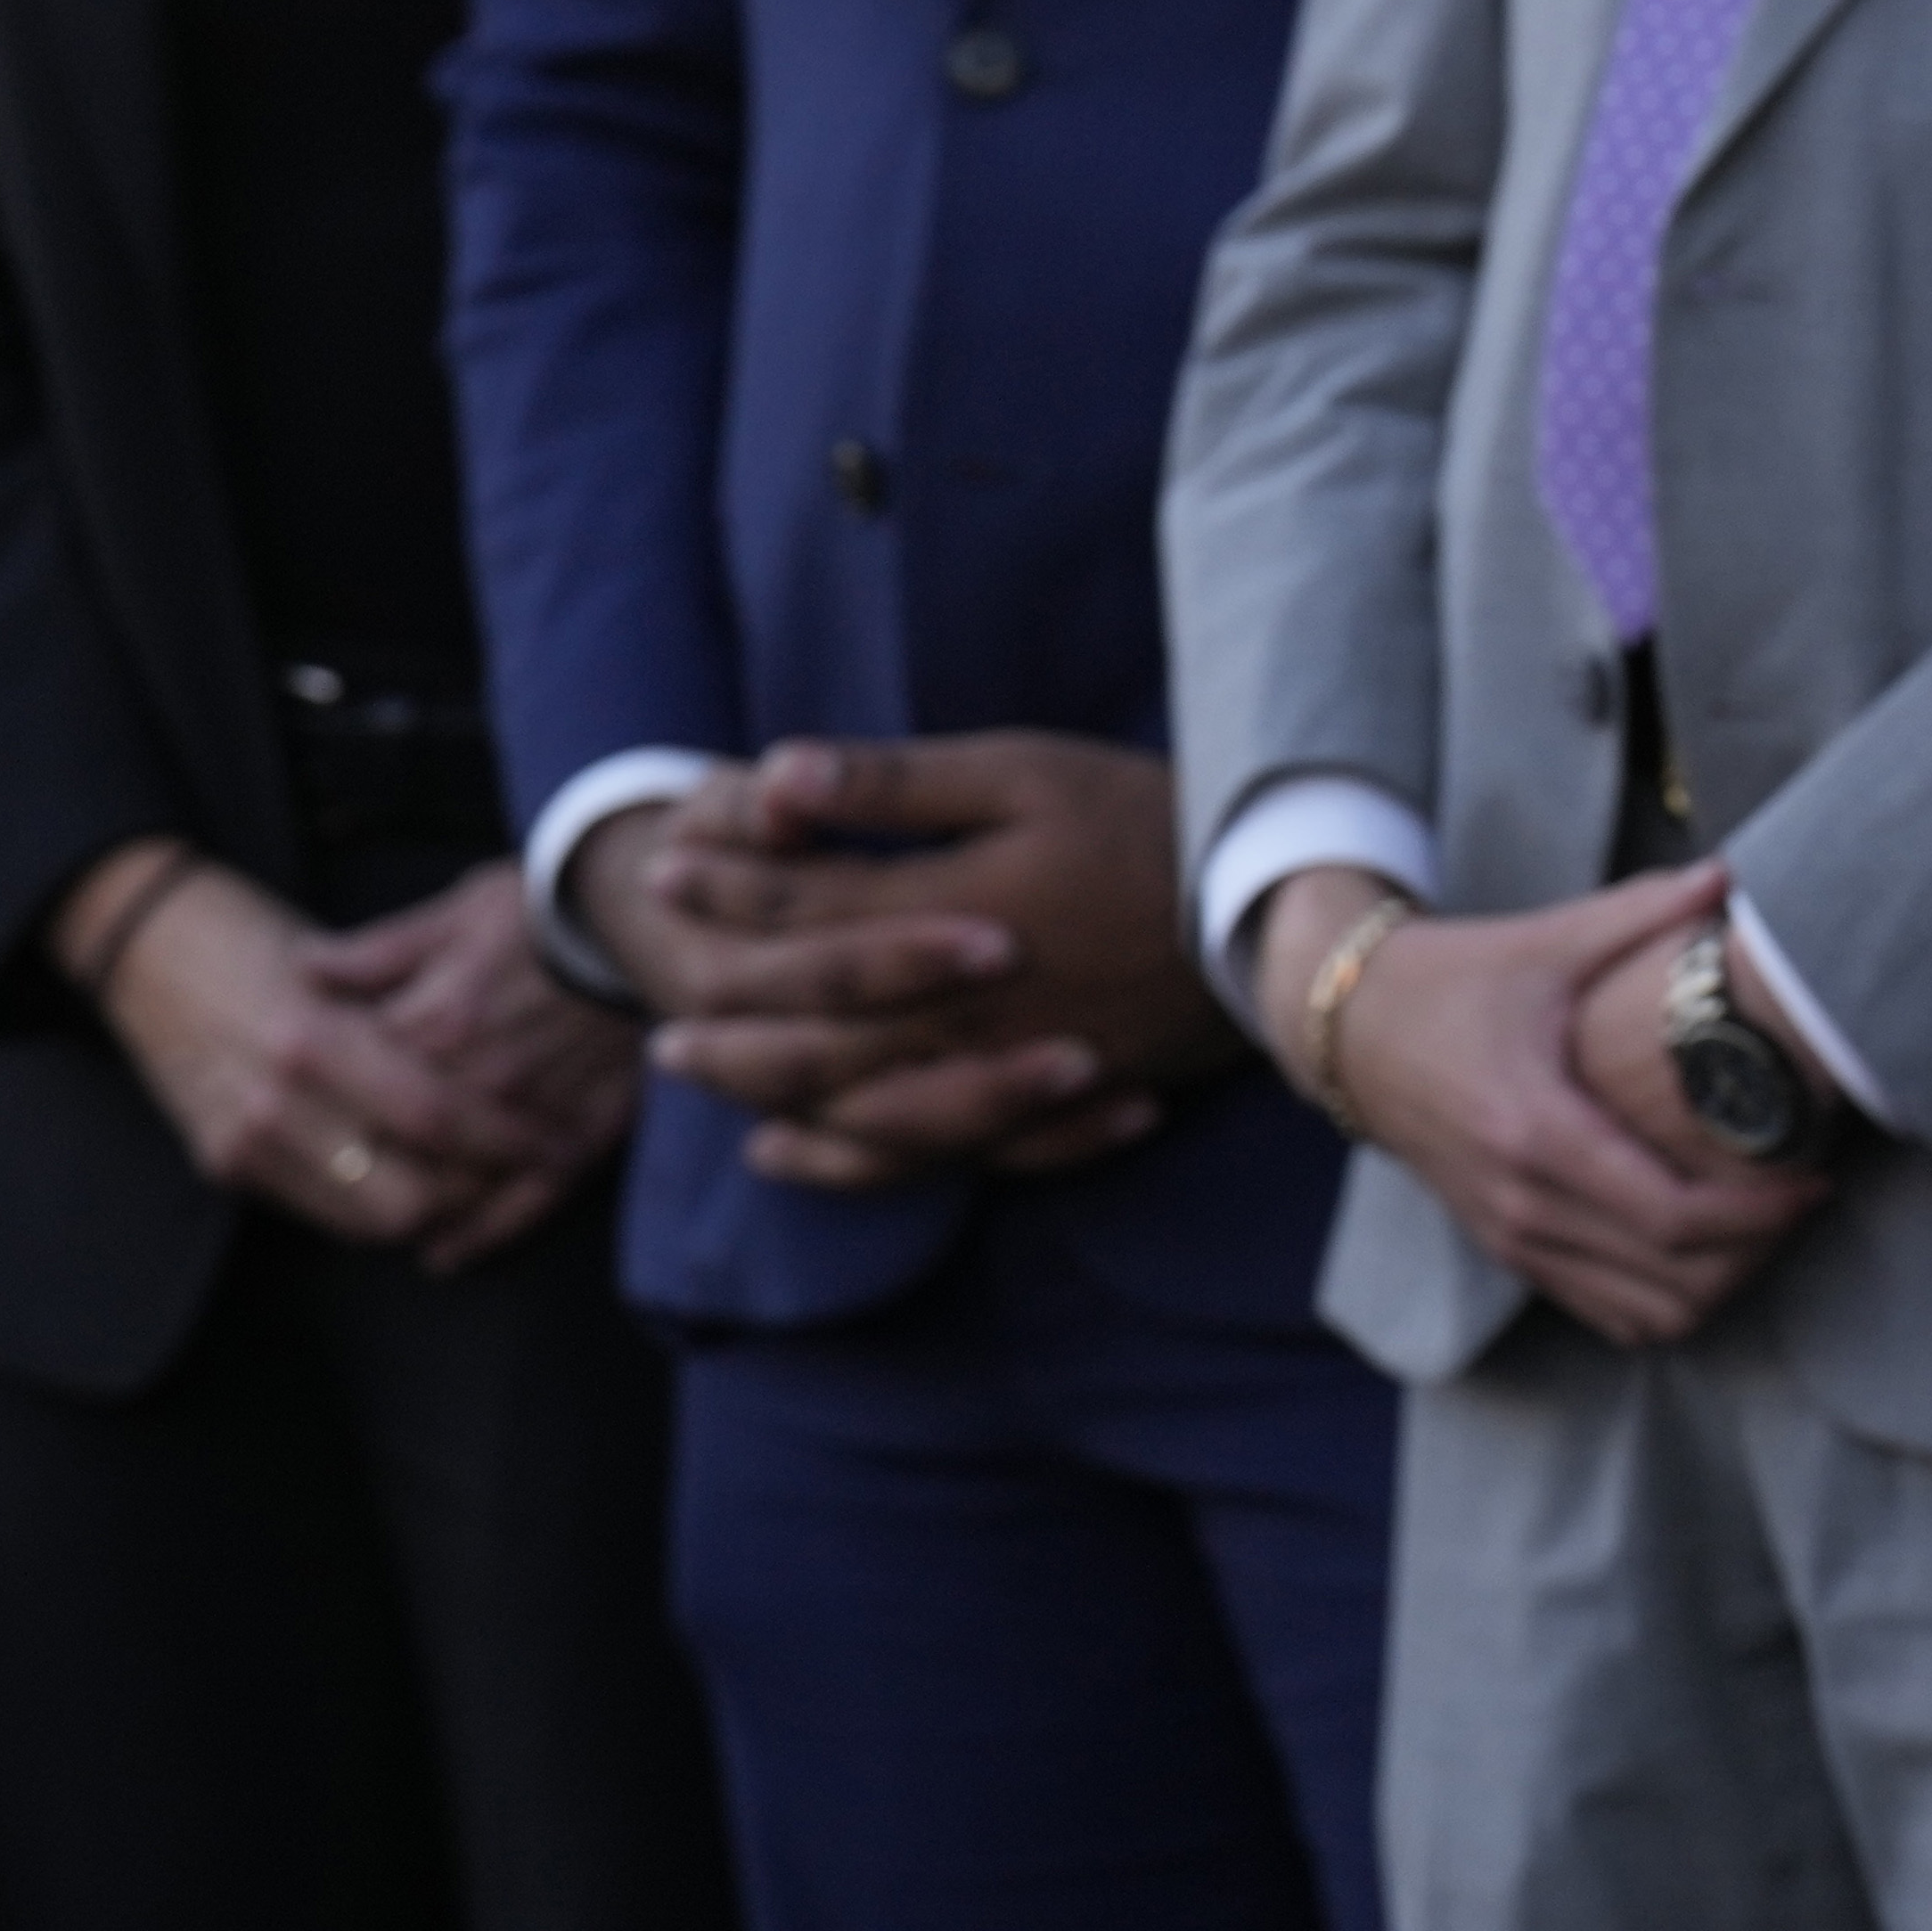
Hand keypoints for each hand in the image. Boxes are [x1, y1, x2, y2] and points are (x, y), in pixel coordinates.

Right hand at [72, 846, 601, 1261]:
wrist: (143, 950)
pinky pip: (324, 1212)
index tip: (561, 1139)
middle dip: (478, 1194)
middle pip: (408, 1194)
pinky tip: (423, 1177)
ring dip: (437, 1211)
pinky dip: (380, 1204)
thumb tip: (508, 1058)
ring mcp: (244, 1143)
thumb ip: (417, 1008)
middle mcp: (276, 1103)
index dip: (507, 1139)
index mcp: (316, 1037)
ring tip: (490, 1181)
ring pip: (370, 1219)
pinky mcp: (223, 1165)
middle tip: (530, 1170)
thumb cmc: (259, 935)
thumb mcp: (345, 954)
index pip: (435, 1117)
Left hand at [301, 862, 641, 1267]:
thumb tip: (301, 973)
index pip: (348, 1085)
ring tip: (377, 1220)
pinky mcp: (578, 1140)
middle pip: (391, 1151)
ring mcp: (527, 1120)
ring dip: (408, 1212)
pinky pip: (523, 1206)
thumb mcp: (456, 912)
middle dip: (352, 1166)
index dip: (317, 1102)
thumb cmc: (547, 910)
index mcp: (436, 1023)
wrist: (647, 922)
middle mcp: (476, 1083)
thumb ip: (376, 951)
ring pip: (450, 1190)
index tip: (300, 1106)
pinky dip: (480, 1236)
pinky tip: (445, 1252)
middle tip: (329, 1173)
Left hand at [611, 732, 1231, 1190]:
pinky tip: (789, 1153)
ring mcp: (991, 1067)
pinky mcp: (1031, 1105)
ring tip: (694, 1070)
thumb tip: (780, 774)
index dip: (726, 880)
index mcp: (947, 909)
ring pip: (842, 1094)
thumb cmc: (1153, 822)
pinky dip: (838, 1159)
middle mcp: (955, 1005)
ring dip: (756, 1083)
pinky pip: (913, 1152)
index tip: (668, 860)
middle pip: (802, 1017)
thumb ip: (899, 783)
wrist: (1279, 912)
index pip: (802, 901)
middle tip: (652, 993)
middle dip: (719, 998)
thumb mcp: (1028, 772)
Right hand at [1261, 861, 1819, 1345]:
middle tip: (1809, 1197)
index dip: (1757, 1214)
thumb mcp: (1547, 940)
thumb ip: (1643, 911)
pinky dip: (1666, 1297)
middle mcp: (1522, 1203)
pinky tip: (1708, 1245)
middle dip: (1755, 1253)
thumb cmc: (1457, 979)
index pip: (1669, 1215)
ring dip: (1717, 1284)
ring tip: (1768, 1224)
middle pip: (1668, 1278)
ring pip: (1641, 1313)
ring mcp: (1510, 1237)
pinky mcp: (1507, 1248)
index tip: (1817, 1182)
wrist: (1352, 1032)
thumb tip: (1732, 872)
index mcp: (1538, 1131)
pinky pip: (1603, 1309)